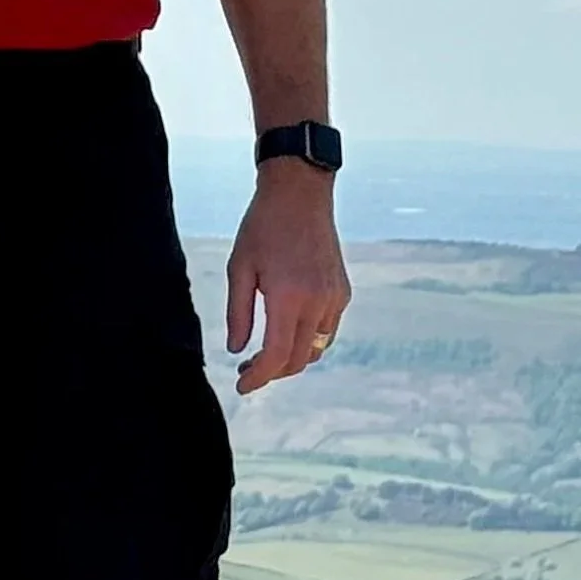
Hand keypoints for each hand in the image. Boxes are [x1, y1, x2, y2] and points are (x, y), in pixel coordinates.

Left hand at [226, 158, 350, 394]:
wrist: (299, 193)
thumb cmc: (263, 226)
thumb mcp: (239, 267)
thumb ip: (238, 313)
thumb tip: (237, 350)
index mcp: (289, 296)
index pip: (277, 356)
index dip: (259, 378)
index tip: (242, 386)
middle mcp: (318, 302)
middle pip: (299, 359)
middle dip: (273, 372)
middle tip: (248, 370)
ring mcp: (335, 298)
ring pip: (316, 348)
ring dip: (292, 358)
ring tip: (264, 353)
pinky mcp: (343, 291)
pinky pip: (327, 330)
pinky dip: (307, 339)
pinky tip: (287, 330)